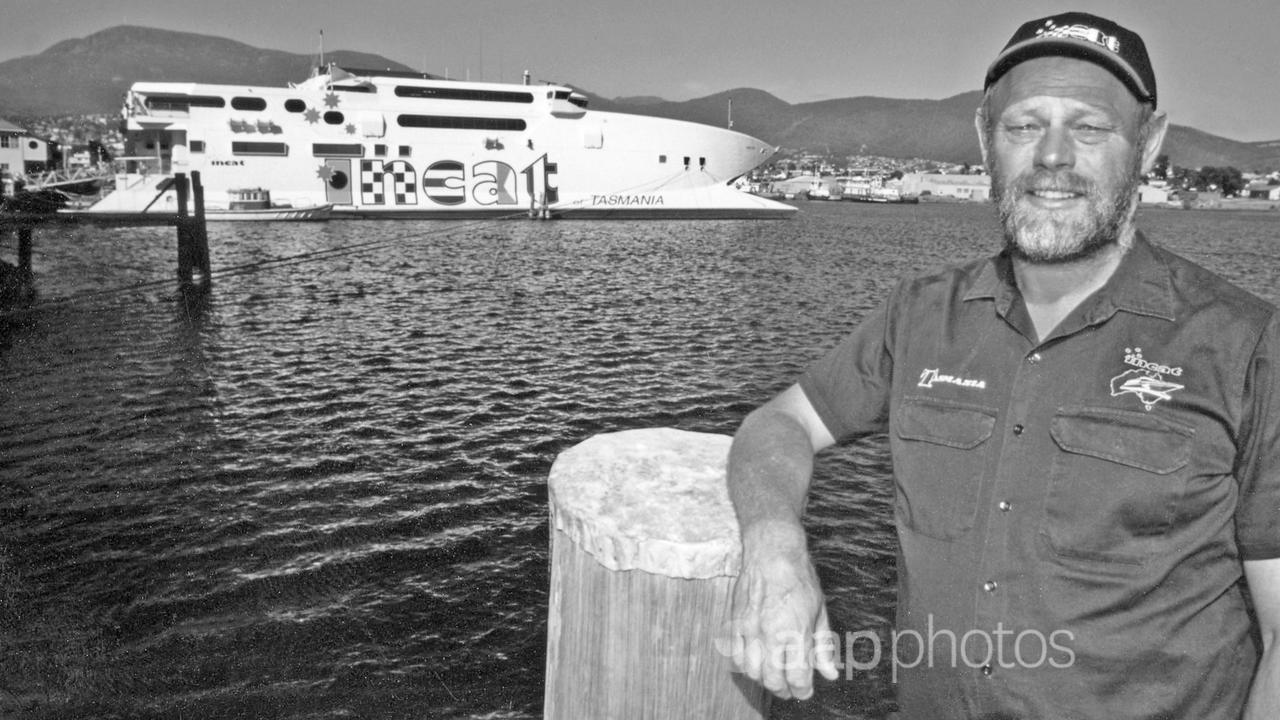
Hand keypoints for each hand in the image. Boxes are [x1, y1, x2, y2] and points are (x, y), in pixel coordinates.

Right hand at [723, 522, 838, 699]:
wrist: (771, 552)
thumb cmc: (799, 578)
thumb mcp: (819, 611)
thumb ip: (822, 646)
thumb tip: (830, 674)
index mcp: (795, 632)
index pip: (798, 677)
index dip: (803, 691)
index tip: (806, 691)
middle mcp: (770, 634)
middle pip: (772, 679)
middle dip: (784, 690)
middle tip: (790, 689)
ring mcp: (749, 628)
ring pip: (751, 671)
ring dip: (763, 679)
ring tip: (773, 676)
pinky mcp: (734, 622)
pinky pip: (734, 654)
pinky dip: (744, 664)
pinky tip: (755, 661)